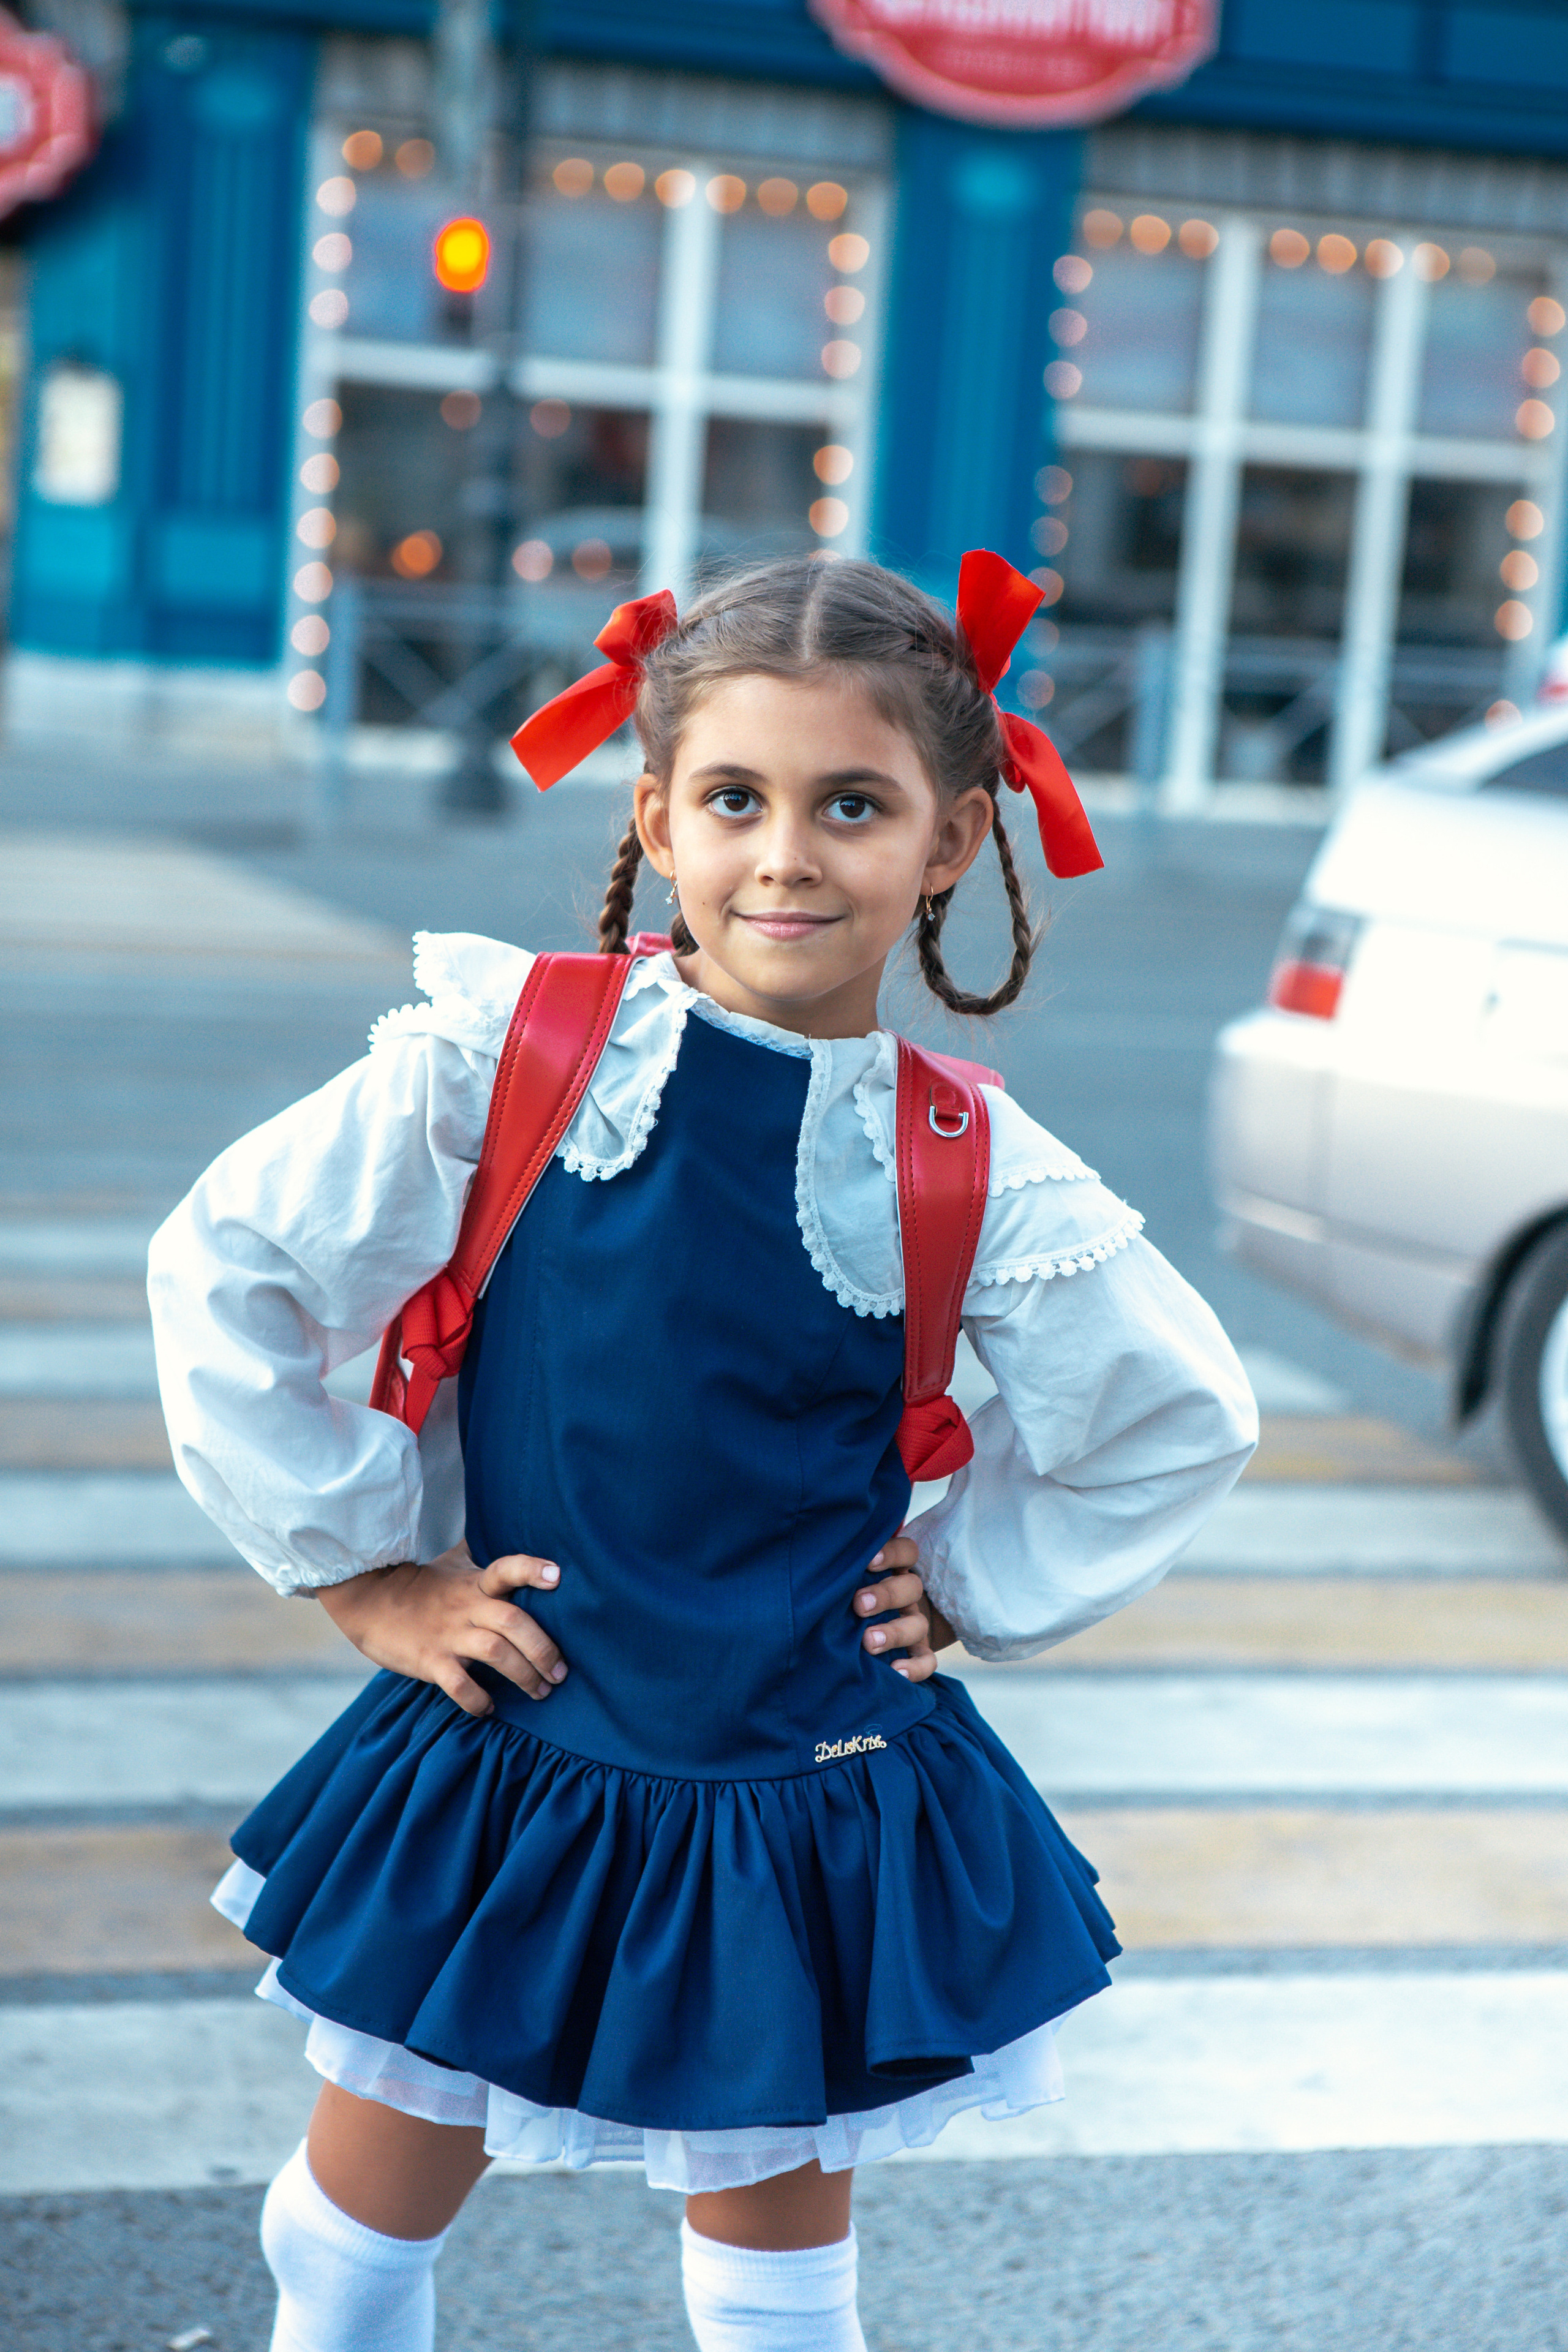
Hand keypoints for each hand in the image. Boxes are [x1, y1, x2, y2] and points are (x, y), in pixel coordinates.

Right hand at [314, 1539, 567, 1718]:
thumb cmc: (421, 1584)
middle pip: (513, 1622)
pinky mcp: (430, 1661)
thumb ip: (482, 1553)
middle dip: (544, 1649)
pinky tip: (490, 1708)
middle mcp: (467, 1607)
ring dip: (524, 1675)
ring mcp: (448, 1635)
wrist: (369, 1601)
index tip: (558, 1576)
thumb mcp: (453, 1562)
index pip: (507, 1569)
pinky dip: (478, 1700)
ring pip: (496, 1653)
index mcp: (475, 1583)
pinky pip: (459, 1685)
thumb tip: (507, 1528)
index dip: (532, 1569)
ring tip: (541, 1692)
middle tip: (561, 1673)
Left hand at [853, 1536, 958, 1683]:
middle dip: (886, 1595)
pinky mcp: (919, 1653)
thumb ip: (844, 1570)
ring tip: (869, 1642)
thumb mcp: (849, 1580)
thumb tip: (818, 1557)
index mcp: (893, 1571)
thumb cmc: (847, 1598)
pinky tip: (895, 1671)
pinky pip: (927, 1661)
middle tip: (859, 1605)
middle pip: (911, 1586)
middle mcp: (907, 1596)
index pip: (906, 1552)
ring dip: (894, 1632)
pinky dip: (914, 1667)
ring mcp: (915, 1625)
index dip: (892, 1554)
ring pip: (918, 1625)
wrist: (862, 1634)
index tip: (868, 1561)